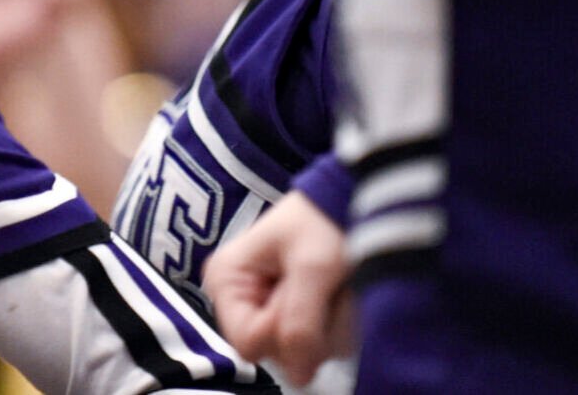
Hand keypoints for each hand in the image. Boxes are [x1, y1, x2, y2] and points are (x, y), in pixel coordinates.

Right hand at [202, 191, 354, 386]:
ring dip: (330, 325)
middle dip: (310, 327)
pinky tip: (340, 294)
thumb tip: (299, 377)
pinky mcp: (292, 317)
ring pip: (300, 353)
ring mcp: (266, 310)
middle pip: (274, 351)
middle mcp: (240, 300)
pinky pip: (315, 345)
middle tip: (328, 289)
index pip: (248, 341)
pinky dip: (337, 323)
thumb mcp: (314, 266)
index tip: (305, 296)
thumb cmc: (325, 220)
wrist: (350, 200)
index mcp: (226, 280)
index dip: (282, 330)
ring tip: (337, 286)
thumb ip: (300, 321)